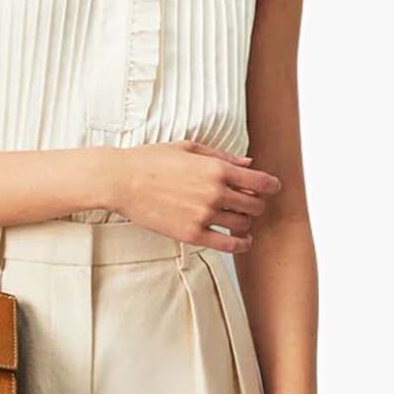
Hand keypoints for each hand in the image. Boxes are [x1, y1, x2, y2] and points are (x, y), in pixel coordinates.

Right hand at [110, 139, 280, 253]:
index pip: (262, 182)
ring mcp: (204, 215)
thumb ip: (222, 157)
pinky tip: (241, 241)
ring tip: (238, 219)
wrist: (121, 180)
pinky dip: (241, 245)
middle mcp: (215, 193)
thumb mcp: (188, 148)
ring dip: (246, 223)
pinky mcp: (192, 234)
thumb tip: (248, 164)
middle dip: (256, 204)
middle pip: (256, 206)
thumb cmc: (151, 160)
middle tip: (249, 203)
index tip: (270, 188)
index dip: (271, 186)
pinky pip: (228, 245)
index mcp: (217, 169)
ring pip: (244, 225)